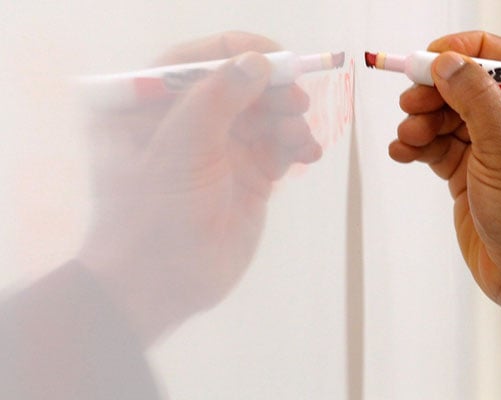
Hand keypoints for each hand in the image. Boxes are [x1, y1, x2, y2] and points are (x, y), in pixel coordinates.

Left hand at [78, 32, 321, 345]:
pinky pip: (280, 145)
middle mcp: (185, 120)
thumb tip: (256, 61)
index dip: (238, 52)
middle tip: (295, 102)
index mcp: (147, 105)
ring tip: (299, 140)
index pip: (195, 59)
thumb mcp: (177, 152)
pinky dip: (298, 144)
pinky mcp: (248, 174)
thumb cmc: (153, 217)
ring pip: (265, 113)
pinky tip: (308, 153)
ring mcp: (220, 148)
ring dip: (289, 118)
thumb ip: (214, 100)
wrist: (162, 288)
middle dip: (271, 88)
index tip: (275, 58)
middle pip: (239, 83)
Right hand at [390, 31, 500, 337]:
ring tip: (409, 137)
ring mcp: (495, 148)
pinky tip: (403, 152)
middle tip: (411, 102)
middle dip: (436, 93)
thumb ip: (476, 100)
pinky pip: (438, 146)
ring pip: (448, 116)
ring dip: (422, 122)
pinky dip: (418, 146)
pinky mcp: (471, 172)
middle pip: (468, 86)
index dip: (465, 52)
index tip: (431, 58)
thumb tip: (447, 62)